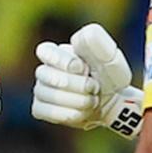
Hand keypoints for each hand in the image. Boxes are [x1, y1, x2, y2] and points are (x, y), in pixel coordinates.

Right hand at [32, 23, 142, 137]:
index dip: (64, 62)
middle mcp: (44, 69)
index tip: (83, 69)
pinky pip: (47, 112)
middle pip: (46, 75)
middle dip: (76, 84)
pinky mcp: (40, 108)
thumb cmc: (108, 76)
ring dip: (77, 100)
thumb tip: (77, 38)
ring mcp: (40, 89)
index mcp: (57, 52)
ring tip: (93, 100)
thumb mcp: (110, 57)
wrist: (111, 102)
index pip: (45, 51)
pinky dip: (69, 113)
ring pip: (48, 95)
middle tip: (94, 87)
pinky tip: (83, 111)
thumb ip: (96, 42)